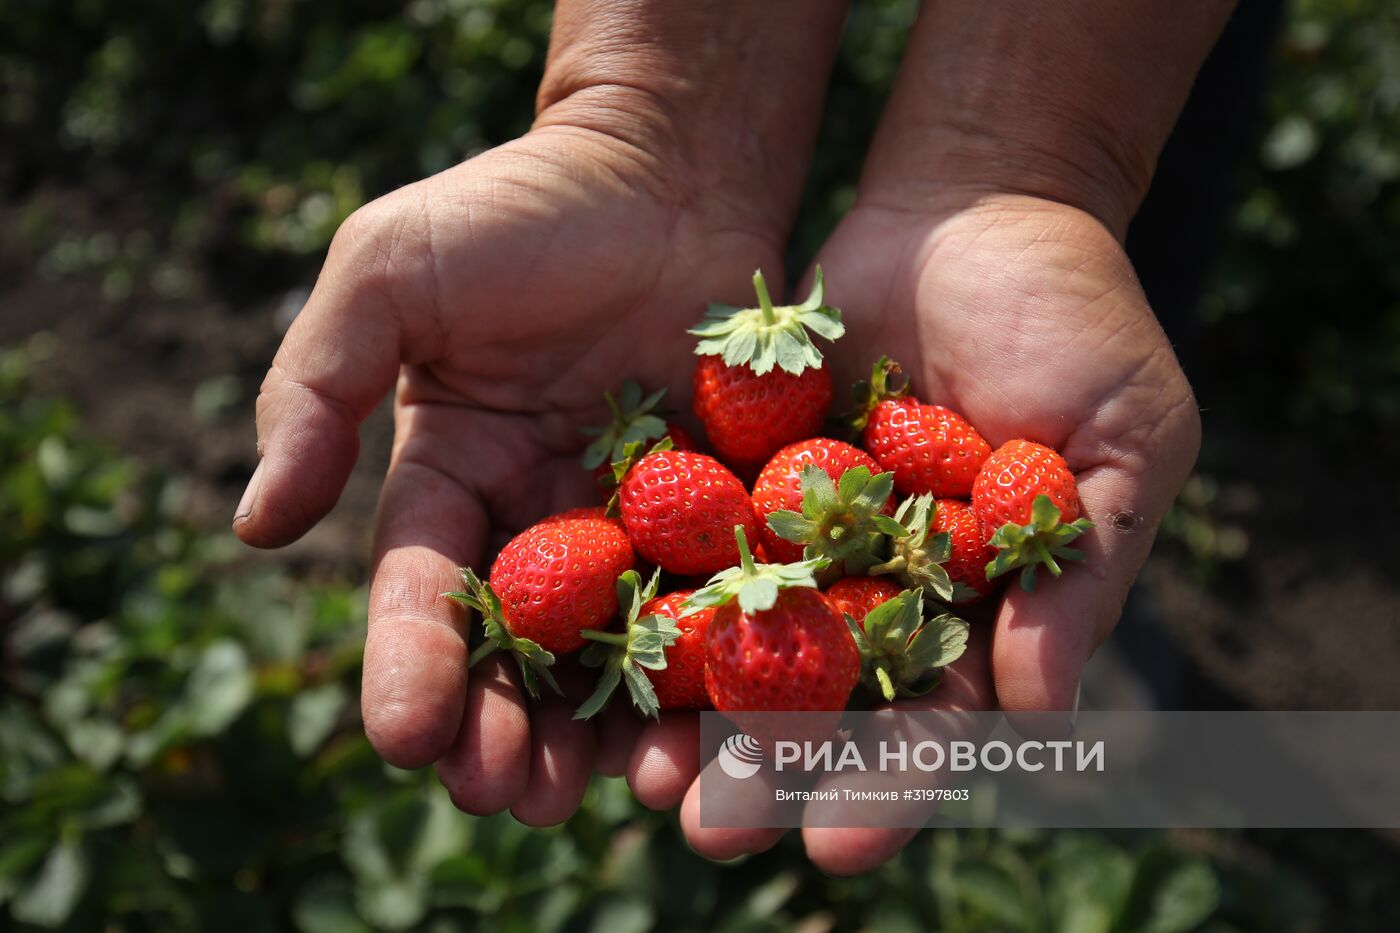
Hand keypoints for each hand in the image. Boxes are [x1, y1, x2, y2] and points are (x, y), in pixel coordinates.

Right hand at [233, 120, 784, 823]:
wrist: (665, 169)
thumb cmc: (517, 204)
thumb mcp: (388, 272)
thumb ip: (314, 388)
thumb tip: (253, 528)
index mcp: (451, 478)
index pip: (421, 588)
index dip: (410, 664)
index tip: (405, 737)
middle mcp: (538, 520)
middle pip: (518, 650)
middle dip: (507, 729)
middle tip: (509, 799)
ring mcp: (636, 526)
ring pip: (617, 650)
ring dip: (607, 730)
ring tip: (607, 796)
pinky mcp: (725, 513)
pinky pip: (719, 602)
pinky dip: (714, 667)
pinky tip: (714, 727)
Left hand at [614, 191, 1200, 871]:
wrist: (977, 204)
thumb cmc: (1077, 323)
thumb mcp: (1120, 439)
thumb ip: (1078, 569)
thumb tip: (1039, 711)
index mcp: (970, 611)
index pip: (930, 721)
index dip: (889, 787)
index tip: (840, 848)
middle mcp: (872, 590)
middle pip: (816, 703)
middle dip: (766, 770)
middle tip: (711, 831)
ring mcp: (796, 535)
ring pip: (734, 638)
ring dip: (686, 711)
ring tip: (637, 774)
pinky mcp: (732, 471)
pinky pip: (682, 536)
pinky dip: (644, 590)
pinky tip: (599, 643)